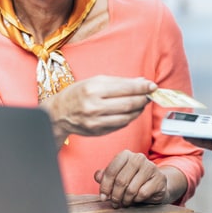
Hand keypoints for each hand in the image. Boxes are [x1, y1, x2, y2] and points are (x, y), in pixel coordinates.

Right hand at [40, 76, 156, 145]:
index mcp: (93, 89)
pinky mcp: (98, 131)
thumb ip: (119, 82)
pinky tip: (132, 111)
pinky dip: (130, 118)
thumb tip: (142, 82)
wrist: (59, 113)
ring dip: (139, 109)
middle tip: (150, 94)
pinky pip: (121, 125)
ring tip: (142, 102)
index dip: (142, 87)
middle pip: (128, 104)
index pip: (125, 88)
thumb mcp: (95, 81)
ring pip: (127, 117)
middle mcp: (94, 106)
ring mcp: (96, 121)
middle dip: (143, 98)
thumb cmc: (78, 93)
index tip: (152, 86)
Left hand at [94, 150, 181, 207]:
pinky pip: (142, 193)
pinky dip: (137, 200)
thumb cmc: (133, 181)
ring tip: (125, 202)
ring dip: (125, 200)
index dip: (105, 186)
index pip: (111, 170)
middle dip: (115, 196)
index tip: (103, 197)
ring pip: (131, 189)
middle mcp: (138, 158)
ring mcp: (150, 167)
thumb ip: (105, 175)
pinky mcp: (159, 179)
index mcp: (126, 154)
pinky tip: (137, 199)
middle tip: (115, 204)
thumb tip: (98, 176)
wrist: (156, 185)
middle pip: (120, 181)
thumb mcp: (117, 177)